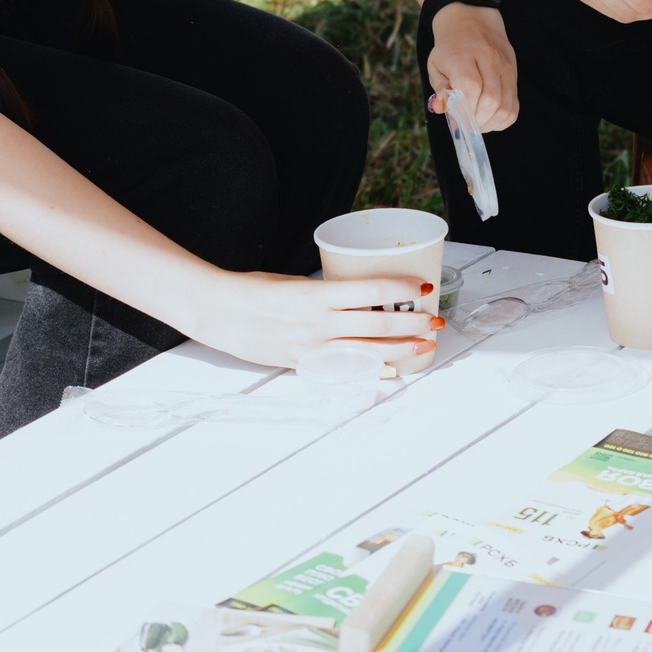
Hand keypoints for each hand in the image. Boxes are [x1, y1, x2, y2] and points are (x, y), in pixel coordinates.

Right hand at [194, 272, 440, 370]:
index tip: (423, 285)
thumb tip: (358, 296)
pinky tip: (392, 369)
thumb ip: (326, 292)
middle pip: (375, 324)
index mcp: (316, 296)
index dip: (401, 288)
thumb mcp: (294, 281)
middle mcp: (317, 324)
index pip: (369, 290)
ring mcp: (311, 348)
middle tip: (434, 320)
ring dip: (400, 349)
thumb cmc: (252, 290)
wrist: (217, 313)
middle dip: (411, 323)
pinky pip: (344, 369)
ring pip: (366, 351)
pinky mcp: (303, 365)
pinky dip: (371, 369)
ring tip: (424, 345)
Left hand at [426, 2, 518, 131]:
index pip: (470, 87)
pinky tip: (489, 117)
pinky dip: (502, 119)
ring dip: (490, 123)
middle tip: (466, 123)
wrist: (472, 21)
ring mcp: (505, 67)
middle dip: (476, 120)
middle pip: (490, 101)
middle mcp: (489, 60)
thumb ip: (439, 89)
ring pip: (505, 107)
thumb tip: (441, 109)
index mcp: (463, 55)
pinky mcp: (515, 75)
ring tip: (477, 121)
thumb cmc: (450, 47)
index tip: (455, 119)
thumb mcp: (435, 64)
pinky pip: (514, 106)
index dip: (464, 109)